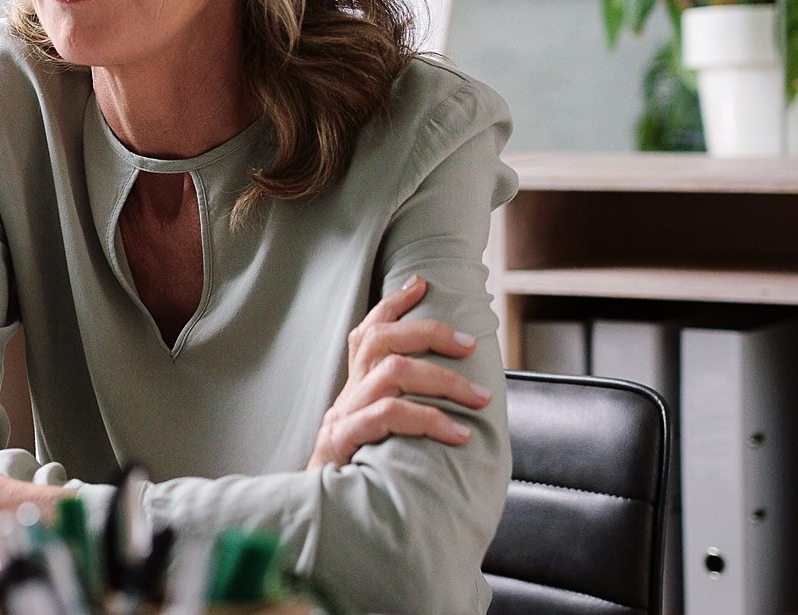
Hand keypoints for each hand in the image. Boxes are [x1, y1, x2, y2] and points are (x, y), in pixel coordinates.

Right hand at [307, 276, 491, 468]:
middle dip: (429, 333)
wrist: (318, 513)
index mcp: (355, 387)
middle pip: (382, 340)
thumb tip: (460, 398)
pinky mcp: (344, 440)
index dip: (393, 304)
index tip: (421, 283)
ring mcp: (344, 414)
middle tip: (470, 345)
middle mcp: (348, 393)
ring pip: (392, 373)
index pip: (369, 331)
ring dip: (443, 381)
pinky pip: (389, 416)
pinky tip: (457, 435)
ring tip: (479, 398)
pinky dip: (428, 420)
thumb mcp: (376, 434)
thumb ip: (401, 411)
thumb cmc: (359, 471)